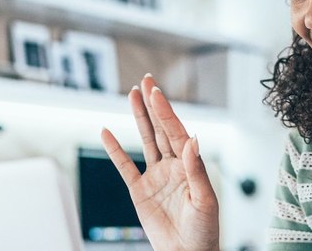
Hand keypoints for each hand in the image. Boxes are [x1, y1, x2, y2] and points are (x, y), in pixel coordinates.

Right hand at [100, 74, 218, 250]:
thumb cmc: (204, 231)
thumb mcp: (205, 200)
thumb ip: (196, 170)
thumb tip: (192, 140)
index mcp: (190, 166)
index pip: (176, 132)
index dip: (166, 112)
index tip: (156, 93)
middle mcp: (173, 166)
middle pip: (162, 129)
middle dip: (154, 105)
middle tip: (147, 80)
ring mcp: (155, 177)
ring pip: (146, 140)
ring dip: (139, 118)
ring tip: (132, 94)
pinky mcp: (140, 191)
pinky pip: (124, 166)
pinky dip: (114, 150)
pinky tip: (106, 132)